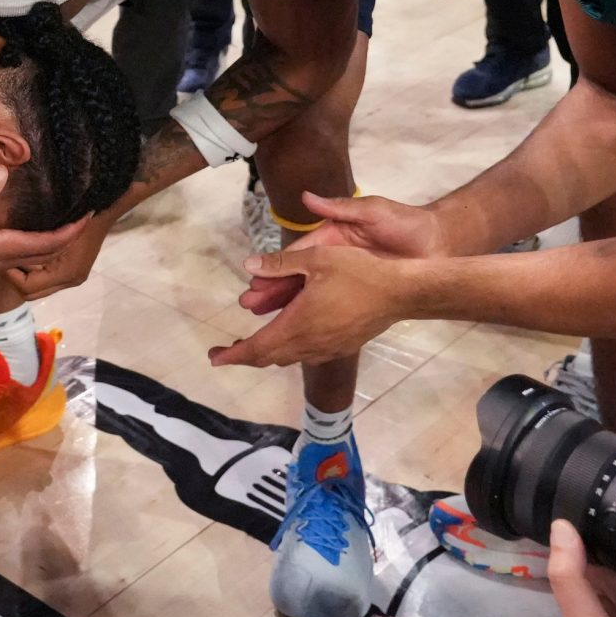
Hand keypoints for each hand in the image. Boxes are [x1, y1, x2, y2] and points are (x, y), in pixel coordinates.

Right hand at [0, 166, 92, 282]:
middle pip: (50, 252)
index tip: (89, 215)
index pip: (52, 242)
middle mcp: (10, 258)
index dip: (73, 230)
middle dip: (69, 236)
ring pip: (37, 255)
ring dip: (54, 241)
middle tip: (82, 218)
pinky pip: (23, 252)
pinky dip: (36, 242)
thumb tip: (3, 169)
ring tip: (62, 222)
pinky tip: (28, 228)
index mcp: (10, 248)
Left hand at [2, 205, 119, 298]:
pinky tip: (30, 254)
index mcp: (65, 272)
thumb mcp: (52, 225)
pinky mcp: (77, 271)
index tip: (3, 257)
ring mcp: (75, 277)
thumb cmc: (78, 212)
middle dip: (16, 278)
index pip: (27, 287)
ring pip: (40, 288)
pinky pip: (49, 280)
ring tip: (15, 255)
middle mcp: (70, 279)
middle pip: (31, 293)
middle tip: (5, 258)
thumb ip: (30, 240)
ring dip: (26, 275)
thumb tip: (6, 246)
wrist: (106, 206)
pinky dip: (37, 271)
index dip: (11, 275)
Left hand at [210, 245, 407, 367]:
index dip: (232, 355)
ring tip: (252, 344)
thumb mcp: (316, 258)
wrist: (402, 291)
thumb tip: (248, 265)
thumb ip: (280, 264)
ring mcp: (328, 347)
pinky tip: (289, 336)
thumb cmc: (358, 271)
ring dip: (267, 353)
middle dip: (244, 356)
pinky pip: (306, 354)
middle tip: (226, 352)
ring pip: (288, 357)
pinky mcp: (342, 345)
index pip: (256, 348)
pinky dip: (288, 349)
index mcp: (297, 324)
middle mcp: (310, 343)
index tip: (213, 358)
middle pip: (269, 357)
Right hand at [240, 191, 444, 314]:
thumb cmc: (407, 223)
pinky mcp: (362, 295)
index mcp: (333, 239)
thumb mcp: (373, 210)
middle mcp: (336, 262)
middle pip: (299, 280)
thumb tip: (307, 197)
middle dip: (275, 292)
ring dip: (290, 309)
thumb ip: (340, 207)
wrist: (440, 244)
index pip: (298, 256)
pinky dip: (316, 319)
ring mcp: (348, 281)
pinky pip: (333, 310)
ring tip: (267, 323)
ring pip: (313, 298)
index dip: (276, 269)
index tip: (254, 281)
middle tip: (250, 306)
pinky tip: (301, 333)